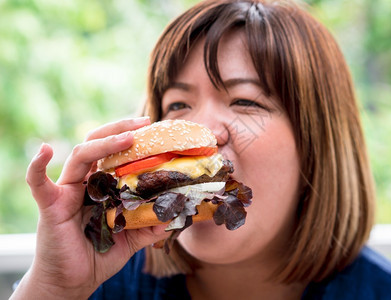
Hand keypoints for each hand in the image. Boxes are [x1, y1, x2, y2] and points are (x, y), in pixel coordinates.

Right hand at [11, 117, 169, 299]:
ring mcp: (66, 191)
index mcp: (101, 186)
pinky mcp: (51, 206)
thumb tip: (174, 216)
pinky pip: (38, 182)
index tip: (153, 128)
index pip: (115, 154)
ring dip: (104, 143)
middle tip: (144, 122)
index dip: (132, 139)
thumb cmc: (99, 255)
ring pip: (80, 155)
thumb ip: (149, 226)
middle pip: (98, 144)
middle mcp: (84, 183)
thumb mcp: (131, 238)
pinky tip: (43, 150)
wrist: (74, 281)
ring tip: (128, 137)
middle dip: (120, 129)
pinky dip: (37, 166)